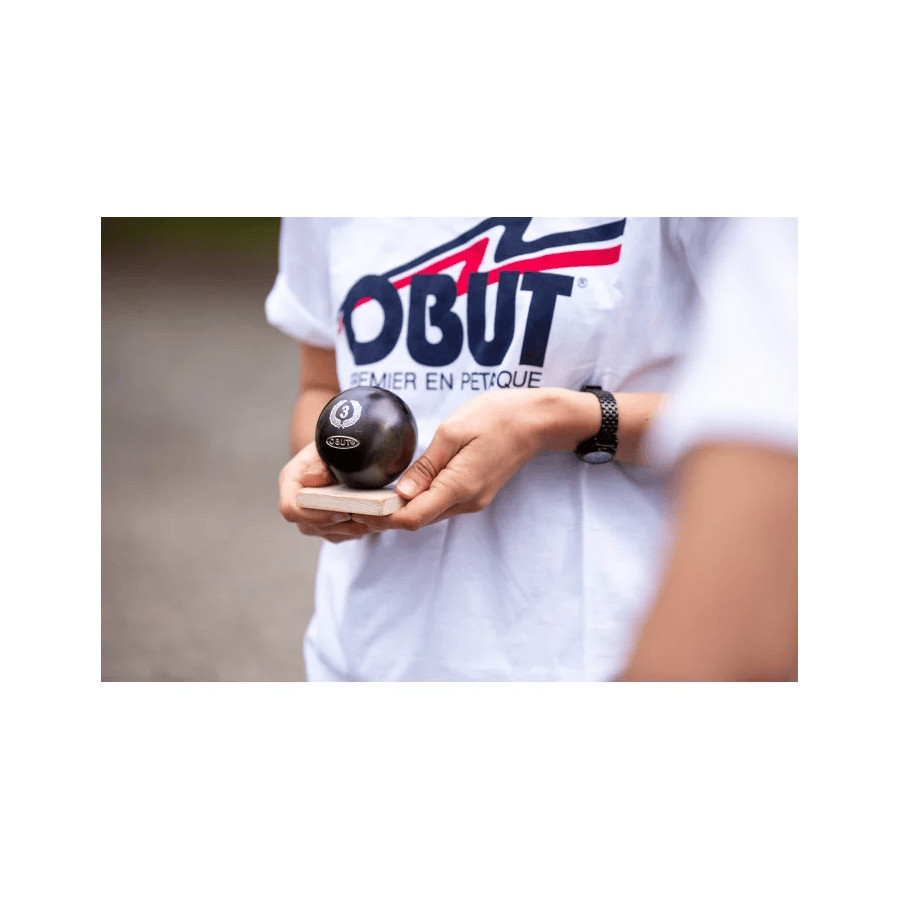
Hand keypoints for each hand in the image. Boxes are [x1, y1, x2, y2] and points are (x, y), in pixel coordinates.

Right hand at [277, 442, 371, 542]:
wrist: (337, 449)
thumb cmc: (332, 445)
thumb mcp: (328, 446)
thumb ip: (319, 463)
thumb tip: (312, 479)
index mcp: (290, 481)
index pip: (291, 509)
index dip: (314, 515)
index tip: (342, 513)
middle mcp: (296, 502)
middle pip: (310, 526)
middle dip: (339, 524)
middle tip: (367, 518)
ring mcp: (309, 517)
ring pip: (328, 533)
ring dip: (351, 529)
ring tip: (375, 520)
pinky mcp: (325, 526)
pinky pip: (340, 534)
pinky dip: (356, 529)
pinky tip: (373, 520)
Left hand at [353, 389, 590, 532]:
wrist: (536, 420)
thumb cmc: (496, 417)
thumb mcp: (453, 432)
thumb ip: (426, 465)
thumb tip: (402, 492)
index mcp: (459, 486)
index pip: (413, 517)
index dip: (383, 518)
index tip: (358, 510)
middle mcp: (467, 501)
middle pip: (419, 520)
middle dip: (387, 516)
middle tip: (356, 504)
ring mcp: (474, 499)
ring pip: (430, 514)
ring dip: (402, 510)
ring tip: (372, 497)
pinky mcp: (476, 492)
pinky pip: (442, 504)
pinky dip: (419, 502)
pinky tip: (402, 490)